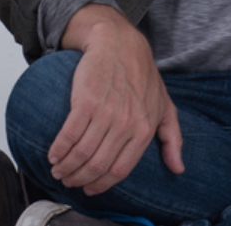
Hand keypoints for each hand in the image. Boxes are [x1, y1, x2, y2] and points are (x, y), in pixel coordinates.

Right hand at [51, 5, 184, 194]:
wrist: (120, 42)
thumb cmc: (142, 74)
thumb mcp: (165, 105)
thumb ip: (172, 138)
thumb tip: (178, 168)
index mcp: (145, 129)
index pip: (121, 169)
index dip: (102, 184)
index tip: (89, 189)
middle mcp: (126, 124)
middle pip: (98, 164)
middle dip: (80, 178)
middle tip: (68, 181)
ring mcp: (106, 112)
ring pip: (82, 152)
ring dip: (66, 166)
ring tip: (57, 170)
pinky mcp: (85, 100)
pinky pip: (69, 133)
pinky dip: (59, 148)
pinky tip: (52, 154)